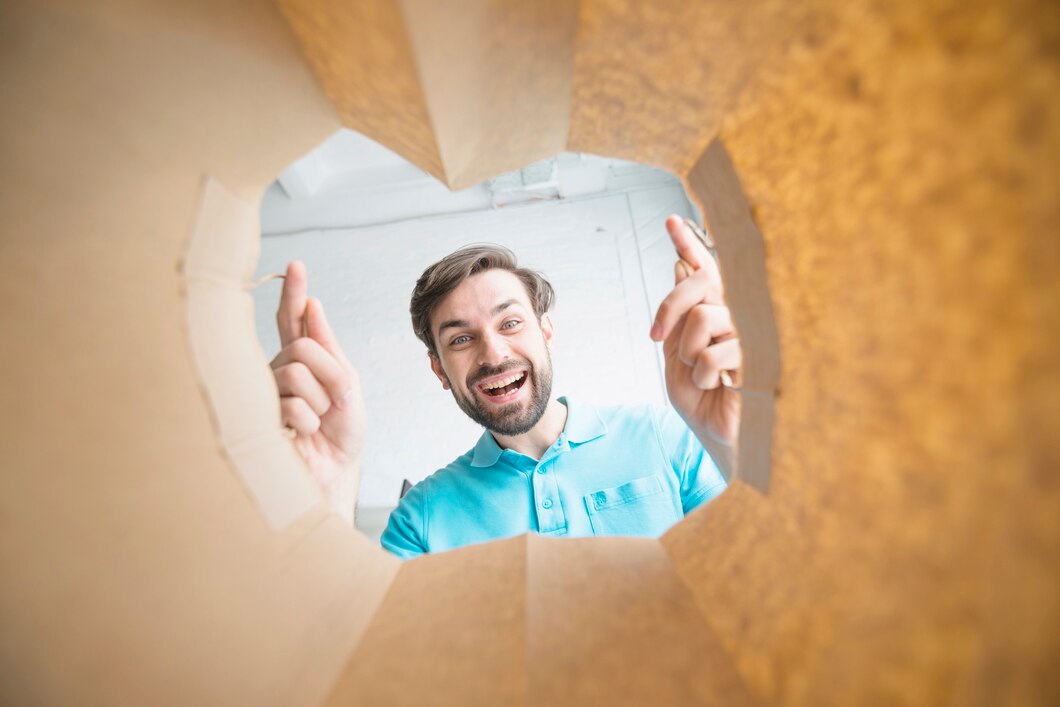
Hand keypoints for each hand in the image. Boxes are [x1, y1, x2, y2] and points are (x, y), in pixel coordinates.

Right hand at [270, 260, 364, 523]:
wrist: (332, 472)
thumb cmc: (339, 432)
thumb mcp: (348, 386)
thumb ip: (330, 350)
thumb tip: (313, 306)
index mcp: (301, 359)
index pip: (294, 321)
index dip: (293, 293)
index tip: (296, 265)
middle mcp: (278, 370)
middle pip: (303, 346)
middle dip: (331, 375)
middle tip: (335, 401)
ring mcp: (266, 393)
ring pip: (297, 374)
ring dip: (321, 402)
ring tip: (317, 421)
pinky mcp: (260, 417)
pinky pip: (293, 405)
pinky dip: (311, 422)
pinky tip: (302, 435)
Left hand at [650, 215, 740, 446]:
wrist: (716, 438)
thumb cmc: (701, 399)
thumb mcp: (676, 357)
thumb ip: (678, 318)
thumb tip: (680, 268)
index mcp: (713, 311)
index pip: (703, 268)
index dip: (688, 242)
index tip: (670, 220)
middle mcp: (735, 314)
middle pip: (698, 282)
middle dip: (670, 307)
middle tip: (658, 337)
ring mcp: (748, 333)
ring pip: (704, 316)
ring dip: (687, 350)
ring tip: (699, 372)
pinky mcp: (758, 357)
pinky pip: (716, 351)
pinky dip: (702, 372)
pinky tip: (716, 386)